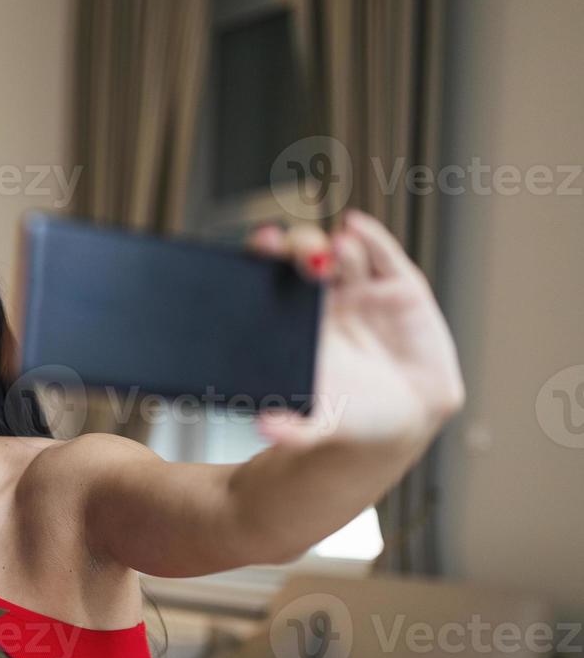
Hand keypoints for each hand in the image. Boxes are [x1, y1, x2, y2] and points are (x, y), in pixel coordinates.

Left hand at [246, 211, 465, 447]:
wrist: (400, 421)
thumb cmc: (346, 414)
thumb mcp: (317, 424)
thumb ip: (294, 430)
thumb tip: (267, 429)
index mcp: (291, 322)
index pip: (269, 279)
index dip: (262, 258)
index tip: (258, 248)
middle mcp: (321, 297)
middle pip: (303, 256)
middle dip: (297, 247)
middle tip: (292, 251)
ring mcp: (360, 288)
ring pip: (341, 251)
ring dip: (332, 245)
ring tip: (332, 250)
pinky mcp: (399, 287)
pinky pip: (382, 256)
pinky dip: (370, 238)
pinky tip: (355, 228)